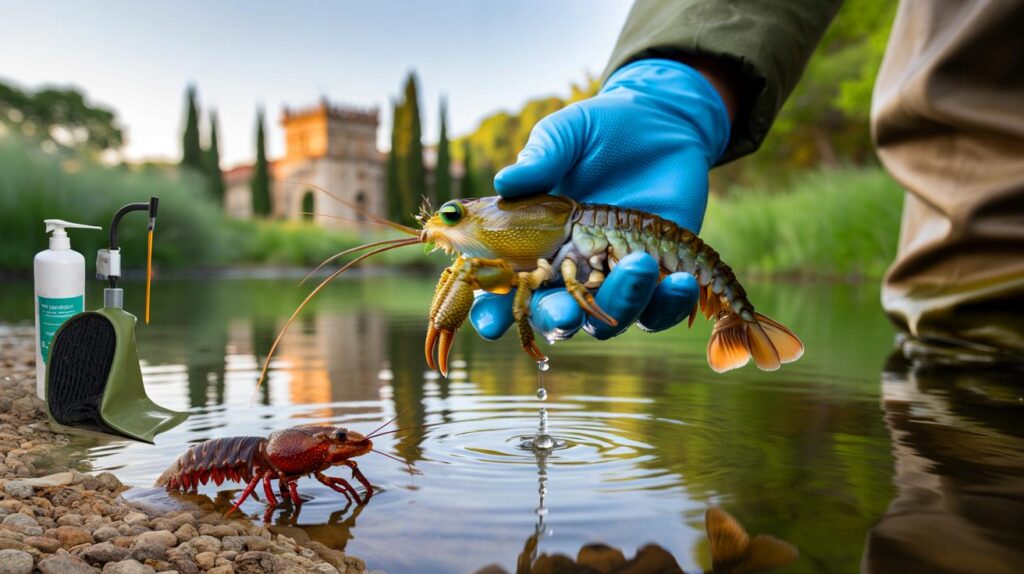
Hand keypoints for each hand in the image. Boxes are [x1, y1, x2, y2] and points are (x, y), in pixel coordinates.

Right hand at [470, 59, 730, 341]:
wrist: (660, 122)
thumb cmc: (600, 129)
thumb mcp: (565, 136)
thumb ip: (540, 159)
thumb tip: (504, 182)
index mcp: (535, 243)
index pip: (506, 290)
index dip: (494, 312)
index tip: (490, 323)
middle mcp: (570, 270)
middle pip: (555, 315)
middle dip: (557, 319)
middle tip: (566, 311)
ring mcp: (614, 277)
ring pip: (610, 318)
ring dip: (622, 302)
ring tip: (640, 262)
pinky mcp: (659, 276)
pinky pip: (661, 309)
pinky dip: (669, 303)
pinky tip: (679, 280)